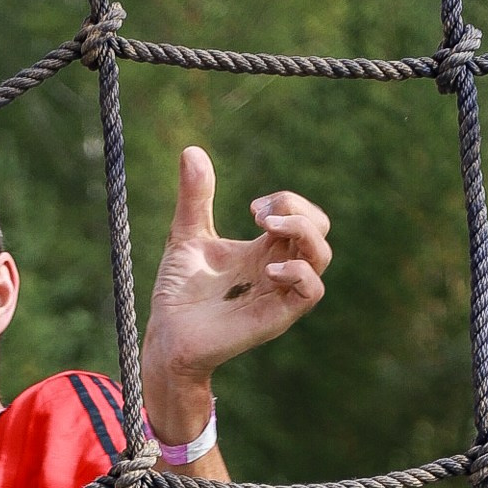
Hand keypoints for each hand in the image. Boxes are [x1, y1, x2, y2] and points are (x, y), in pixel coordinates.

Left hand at [140, 148, 330, 439]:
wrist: (166, 336)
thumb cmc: (179, 293)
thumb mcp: (186, 234)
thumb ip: (195, 197)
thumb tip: (192, 150)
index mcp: (265, 249)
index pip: (303, 216)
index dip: (288, 201)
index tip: (253, 208)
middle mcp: (278, 269)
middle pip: (319, 230)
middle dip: (299, 210)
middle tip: (260, 215)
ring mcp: (279, 293)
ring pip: (322, 257)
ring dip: (303, 233)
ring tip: (267, 230)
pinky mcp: (275, 317)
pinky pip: (311, 292)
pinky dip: (299, 272)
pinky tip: (269, 267)